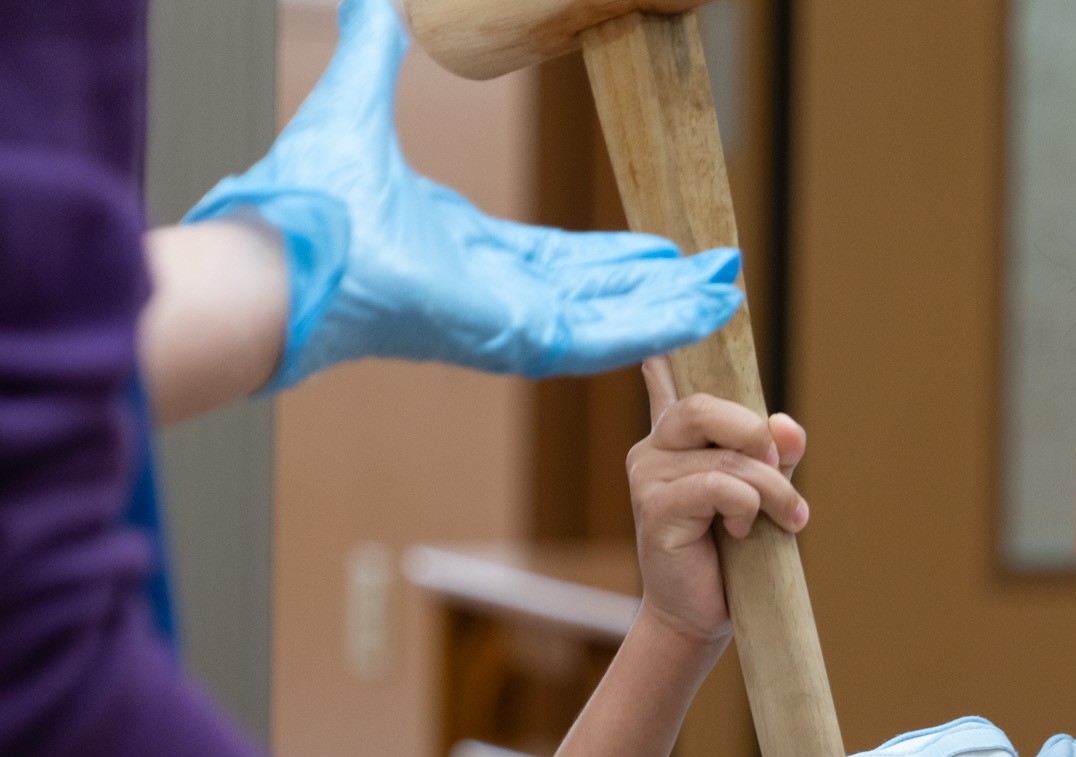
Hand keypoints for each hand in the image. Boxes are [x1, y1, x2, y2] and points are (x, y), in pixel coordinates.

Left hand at [184, 0, 741, 388]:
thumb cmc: (304, 199)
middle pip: (600, 295)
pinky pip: (604, 337)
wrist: (281, 253)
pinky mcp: (518, 336)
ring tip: (728, 294)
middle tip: (716, 276)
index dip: (615, 258)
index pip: (558, 261)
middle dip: (660, 287)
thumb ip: (373, 54)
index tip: (661, 249)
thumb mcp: (357, 105)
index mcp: (463, 254)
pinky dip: (657, 325)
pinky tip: (702, 311)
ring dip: (674, 307)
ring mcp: (509, 321)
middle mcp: (494, 296)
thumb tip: (368, 3)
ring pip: (615, 321)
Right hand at [628, 359, 807, 646]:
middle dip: (758, 435)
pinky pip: (719, 486)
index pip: (673, 373)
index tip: (697, 293)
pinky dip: (747, 508)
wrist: (702, 613)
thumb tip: (786, 425)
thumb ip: (775, 455)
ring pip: (728, 455)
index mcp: (678, 433)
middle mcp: (656, 445)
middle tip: (782, 467)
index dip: (675, 340)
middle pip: (707, 406)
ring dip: (773, 490)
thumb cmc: (730, 553)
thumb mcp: (764, 494)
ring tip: (787, 519)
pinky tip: (739, 533)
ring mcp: (648, 474)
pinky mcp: (654, 506)